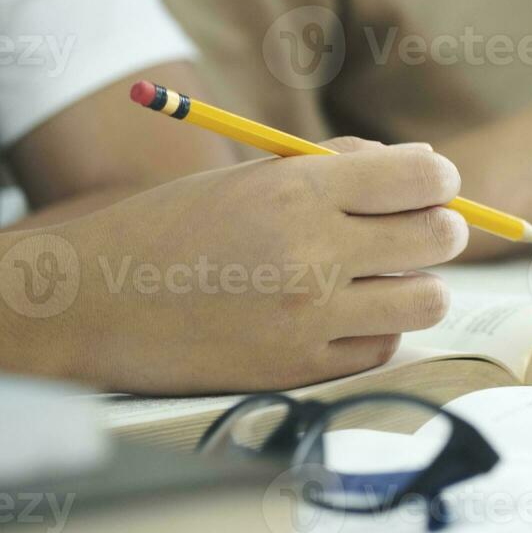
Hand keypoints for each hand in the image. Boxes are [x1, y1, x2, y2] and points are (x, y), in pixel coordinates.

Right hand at [27, 140, 465, 393]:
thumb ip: (339, 165)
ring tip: (380, 276)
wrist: (90, 303)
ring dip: (415, 284)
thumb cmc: (174, 226)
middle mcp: (313, 253)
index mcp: (299, 189)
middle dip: (439, 228)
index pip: (425, 178)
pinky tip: (340, 313)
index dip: (440, 180)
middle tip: (413, 231)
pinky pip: (383, 346)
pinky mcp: (298, 368)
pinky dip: (375, 328)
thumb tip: (424, 167)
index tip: (430, 185)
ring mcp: (309, 317)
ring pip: (428, 299)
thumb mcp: (252, 174)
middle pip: (440, 238)